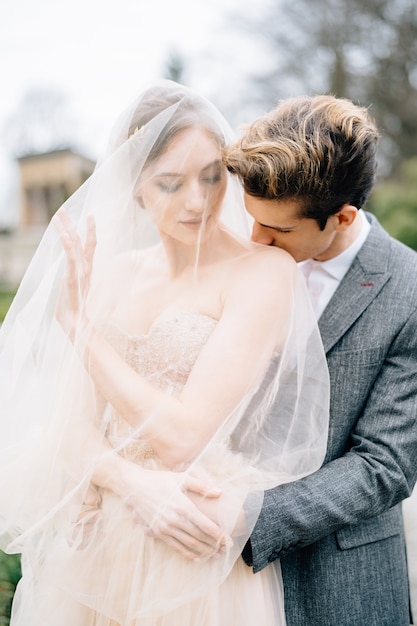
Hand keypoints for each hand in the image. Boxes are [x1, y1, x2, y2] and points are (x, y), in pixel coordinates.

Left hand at [53, 210, 96, 338]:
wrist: (76, 324)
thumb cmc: (72, 311)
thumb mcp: (72, 291)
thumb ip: (72, 281)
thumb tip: (71, 279)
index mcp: (86, 271)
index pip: (90, 247)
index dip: (89, 231)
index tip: (88, 216)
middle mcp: (85, 268)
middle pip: (81, 241)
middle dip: (72, 224)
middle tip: (64, 209)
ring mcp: (80, 272)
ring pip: (75, 245)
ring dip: (67, 229)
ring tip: (59, 214)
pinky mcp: (73, 278)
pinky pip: (72, 258)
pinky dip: (69, 246)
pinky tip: (65, 235)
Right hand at [116, 462, 231, 560]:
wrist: (134, 487)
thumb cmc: (159, 480)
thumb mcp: (181, 478)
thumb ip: (201, 485)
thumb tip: (219, 491)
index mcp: (183, 505)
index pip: (205, 524)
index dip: (218, 534)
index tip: (228, 540)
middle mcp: (175, 519)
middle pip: (199, 536)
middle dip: (214, 544)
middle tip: (226, 549)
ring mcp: (165, 527)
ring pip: (188, 543)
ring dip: (203, 550)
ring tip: (215, 555)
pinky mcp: (158, 532)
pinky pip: (175, 546)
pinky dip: (187, 553)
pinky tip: (197, 557)